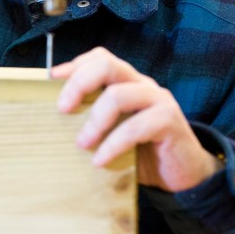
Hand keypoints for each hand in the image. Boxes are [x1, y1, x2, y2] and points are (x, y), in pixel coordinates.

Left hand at [53, 47, 223, 192]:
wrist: (183, 175)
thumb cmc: (143, 152)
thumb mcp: (113, 133)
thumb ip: (94, 121)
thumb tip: (52, 123)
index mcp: (128, 83)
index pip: (101, 58)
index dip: (75, 65)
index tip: (50, 79)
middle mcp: (143, 85)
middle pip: (108, 64)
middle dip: (79, 84)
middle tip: (63, 110)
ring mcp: (158, 100)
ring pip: (119, 94)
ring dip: (95, 121)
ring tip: (81, 144)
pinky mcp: (170, 121)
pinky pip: (137, 127)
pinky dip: (114, 144)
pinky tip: (100, 161)